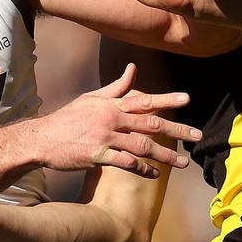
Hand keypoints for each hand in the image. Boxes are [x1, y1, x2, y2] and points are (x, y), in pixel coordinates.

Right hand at [30, 63, 199, 178]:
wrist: (43, 138)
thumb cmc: (69, 118)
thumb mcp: (92, 98)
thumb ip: (116, 86)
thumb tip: (133, 68)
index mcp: (112, 105)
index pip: (144, 100)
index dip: (167, 100)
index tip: (188, 100)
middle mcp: (112, 119)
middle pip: (151, 124)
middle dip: (177, 130)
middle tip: (198, 135)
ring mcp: (105, 138)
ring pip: (142, 146)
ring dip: (165, 154)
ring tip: (183, 163)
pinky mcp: (97, 156)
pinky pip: (125, 163)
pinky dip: (142, 168)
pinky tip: (155, 173)